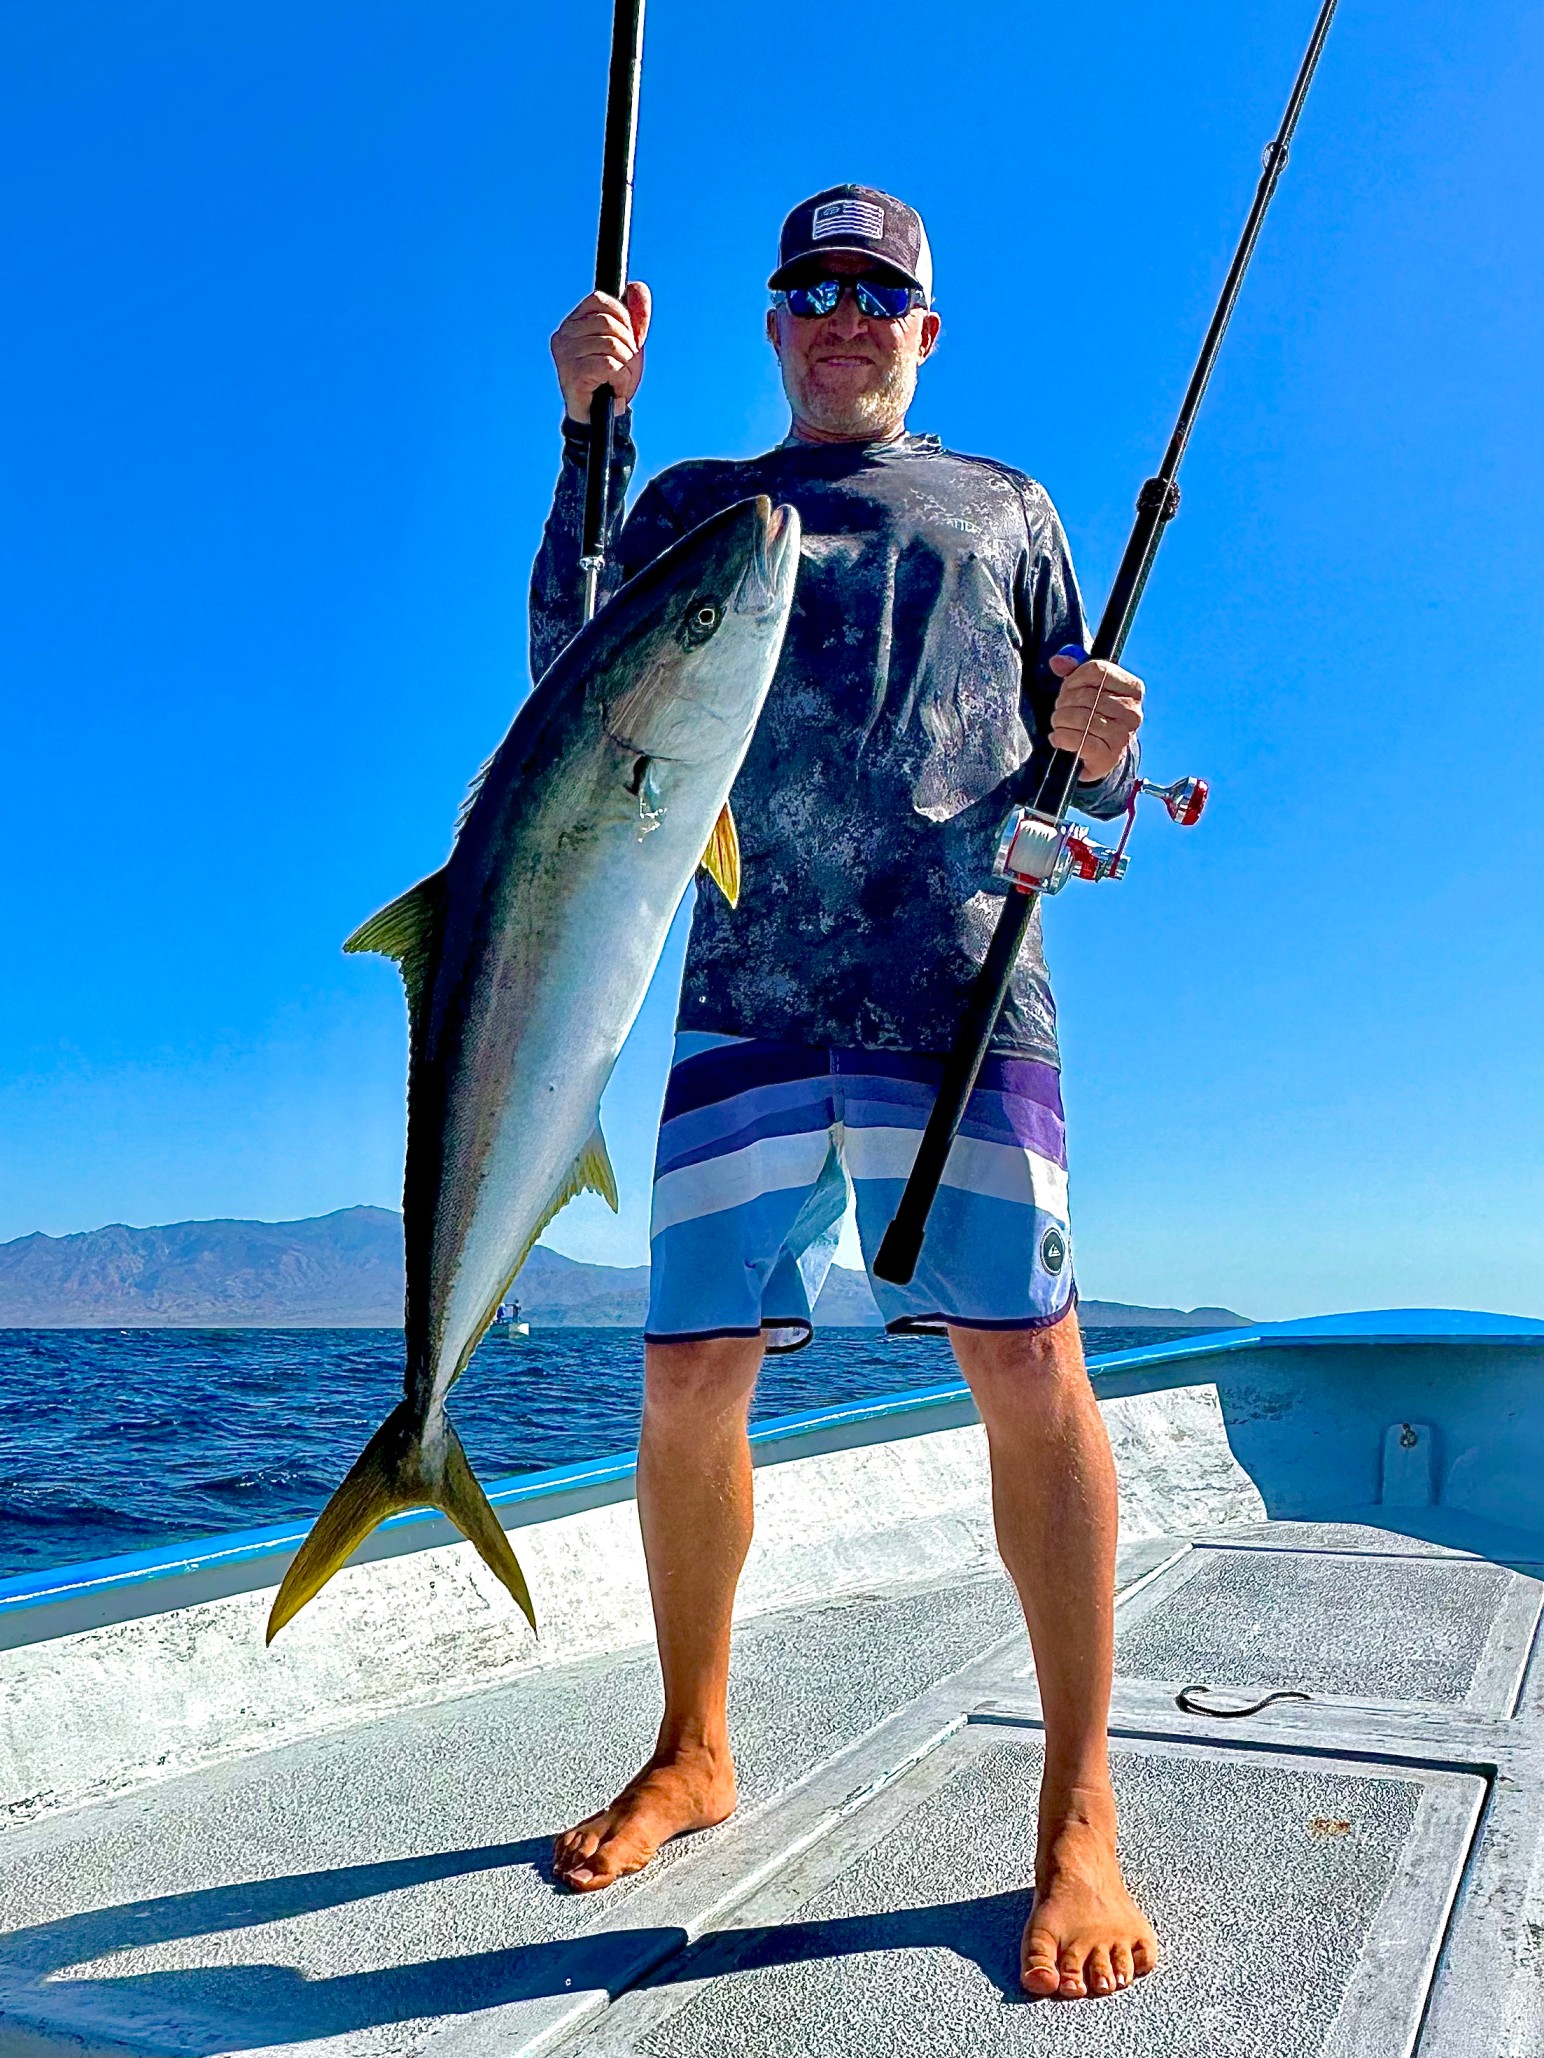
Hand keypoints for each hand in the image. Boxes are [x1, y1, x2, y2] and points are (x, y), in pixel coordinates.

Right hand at [551, 282, 650, 424]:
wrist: (603, 418)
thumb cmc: (612, 379)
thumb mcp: (629, 342)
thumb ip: (635, 315)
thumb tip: (638, 287)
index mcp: (572, 323)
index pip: (602, 300)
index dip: (623, 319)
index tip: (624, 342)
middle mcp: (563, 337)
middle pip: (609, 323)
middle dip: (627, 347)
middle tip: (621, 366)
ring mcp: (565, 357)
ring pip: (612, 345)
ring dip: (625, 367)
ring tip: (615, 380)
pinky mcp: (573, 376)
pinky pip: (610, 365)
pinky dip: (621, 380)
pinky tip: (614, 390)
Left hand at [1048, 651, 1143, 781]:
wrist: (1100, 754)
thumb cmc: (1093, 715)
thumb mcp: (1085, 688)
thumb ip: (1072, 670)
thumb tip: (1058, 661)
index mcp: (1133, 688)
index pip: (1098, 670)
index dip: (1075, 678)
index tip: (1067, 688)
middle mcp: (1133, 712)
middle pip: (1088, 695)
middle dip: (1065, 702)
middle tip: (1059, 710)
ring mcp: (1123, 735)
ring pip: (1082, 718)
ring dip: (1061, 720)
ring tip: (1058, 723)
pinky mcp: (1109, 756)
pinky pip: (1080, 741)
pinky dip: (1062, 738)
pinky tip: (1058, 738)